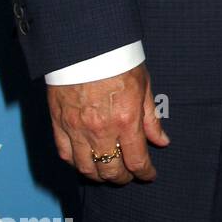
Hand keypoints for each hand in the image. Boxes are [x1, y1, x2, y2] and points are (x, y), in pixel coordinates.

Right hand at [46, 62, 168, 183]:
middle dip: (123, 177)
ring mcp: (77, 129)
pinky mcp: (59, 124)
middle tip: (129, 175)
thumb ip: (151, 118)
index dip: (145, 172)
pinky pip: (65, 155)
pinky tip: (85, 162)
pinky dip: (76, 163)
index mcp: (126, 120)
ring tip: (108, 172)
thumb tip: (162, 141)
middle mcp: (101, 130)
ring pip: (87, 168)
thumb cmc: (118, 60)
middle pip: (111, 170)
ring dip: (100, 175)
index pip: (137, 160)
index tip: (148, 175)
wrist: (86, 44)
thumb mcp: (143, 85)